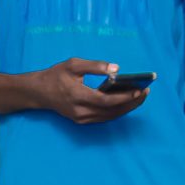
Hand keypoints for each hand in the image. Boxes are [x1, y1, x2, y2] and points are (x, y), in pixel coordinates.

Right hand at [32, 58, 148, 125]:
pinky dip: (117, 111)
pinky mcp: (82, 121)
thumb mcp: (73, 64)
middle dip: (130, 103)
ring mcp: (81, 118)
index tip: (139, 90)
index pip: (105, 100)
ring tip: (140, 97)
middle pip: (111, 112)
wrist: (39, 92)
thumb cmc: (56, 75)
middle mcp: (80, 111)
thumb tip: (116, 69)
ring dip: (126, 108)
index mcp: (77, 95)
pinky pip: (104, 117)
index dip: (123, 97)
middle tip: (145, 93)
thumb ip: (95, 66)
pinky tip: (126, 102)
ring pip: (109, 116)